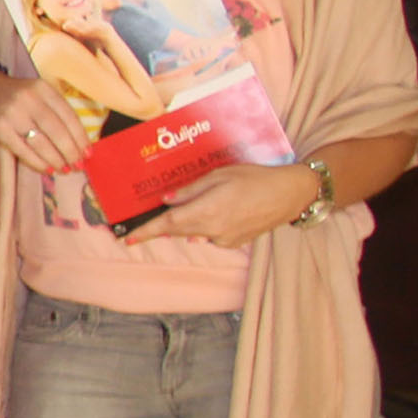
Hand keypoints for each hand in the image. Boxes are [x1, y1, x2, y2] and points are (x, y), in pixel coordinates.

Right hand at [0, 70, 90, 174]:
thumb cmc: (14, 95)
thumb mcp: (37, 93)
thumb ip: (54, 110)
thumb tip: (77, 141)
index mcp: (43, 88)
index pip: (69, 115)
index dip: (81, 137)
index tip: (88, 153)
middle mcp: (29, 98)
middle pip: (57, 131)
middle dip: (70, 152)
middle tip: (78, 165)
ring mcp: (12, 113)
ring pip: (41, 143)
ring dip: (56, 159)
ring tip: (65, 169)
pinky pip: (23, 150)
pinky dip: (38, 162)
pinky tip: (47, 169)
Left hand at [120, 163, 324, 250]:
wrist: (289, 194)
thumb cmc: (255, 178)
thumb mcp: (219, 175)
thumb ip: (191, 190)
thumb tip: (167, 200)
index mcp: (207, 212)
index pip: (168, 224)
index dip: (146, 232)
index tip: (127, 239)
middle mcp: (213, 230)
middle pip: (177, 230)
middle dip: (160, 228)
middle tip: (141, 227)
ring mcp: (225, 239)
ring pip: (194, 233)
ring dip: (183, 224)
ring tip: (179, 211)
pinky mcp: (235, 242)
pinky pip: (210, 235)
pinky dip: (203, 225)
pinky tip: (212, 211)